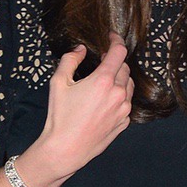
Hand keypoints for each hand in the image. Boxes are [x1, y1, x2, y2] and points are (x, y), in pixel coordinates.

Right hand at [33, 33, 132, 176]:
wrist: (66, 149)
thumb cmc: (60, 116)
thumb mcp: (58, 83)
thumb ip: (70, 60)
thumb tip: (80, 50)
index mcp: (103, 81)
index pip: (119, 52)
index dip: (116, 40)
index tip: (111, 37)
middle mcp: (119, 94)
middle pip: (124, 68)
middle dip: (114, 62)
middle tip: (101, 62)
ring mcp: (124, 109)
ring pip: (128, 85)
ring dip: (119, 79)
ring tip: (103, 83)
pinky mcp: (124, 122)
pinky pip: (126, 103)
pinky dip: (119, 97)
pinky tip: (103, 102)